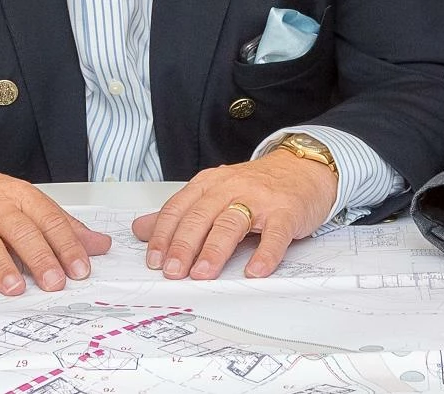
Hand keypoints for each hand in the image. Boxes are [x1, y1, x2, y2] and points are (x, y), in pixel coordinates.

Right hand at [0, 147, 111, 295]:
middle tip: (55, 282)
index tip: (80, 269)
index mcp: (21, 197)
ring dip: (1, 265)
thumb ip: (63, 226)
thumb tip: (101, 245)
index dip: (66, 245)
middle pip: (20, 230)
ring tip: (16, 287)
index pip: (49, 220)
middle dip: (39, 257)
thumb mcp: (28, 203)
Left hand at [132, 149, 335, 279]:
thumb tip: (140, 229)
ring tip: (202, 274)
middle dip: (183, 245)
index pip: (178, 208)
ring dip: (215, 251)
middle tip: (172, 271)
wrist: (303, 168)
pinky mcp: (286, 212)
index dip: (163, 235)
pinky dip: (264, 254)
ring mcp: (259, 200)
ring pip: (231, 224)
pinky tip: (254, 271)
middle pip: (201, 216)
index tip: (153, 260)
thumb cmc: (256, 186)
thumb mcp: (213, 193)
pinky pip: (274, 235)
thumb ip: (178, 213)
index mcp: (209, 184)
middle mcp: (231, 188)